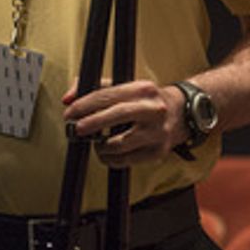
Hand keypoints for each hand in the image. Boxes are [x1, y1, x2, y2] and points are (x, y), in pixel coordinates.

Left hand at [62, 79, 186, 166]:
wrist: (181, 114)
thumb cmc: (147, 101)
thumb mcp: (125, 88)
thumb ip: (95, 89)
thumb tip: (68, 98)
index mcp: (142, 90)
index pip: (108, 95)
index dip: (84, 105)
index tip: (70, 112)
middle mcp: (152, 110)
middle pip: (115, 116)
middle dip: (91, 123)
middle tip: (77, 129)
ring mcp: (157, 132)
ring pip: (119, 144)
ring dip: (101, 146)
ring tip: (96, 143)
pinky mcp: (158, 152)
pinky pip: (126, 161)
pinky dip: (111, 159)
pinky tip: (108, 153)